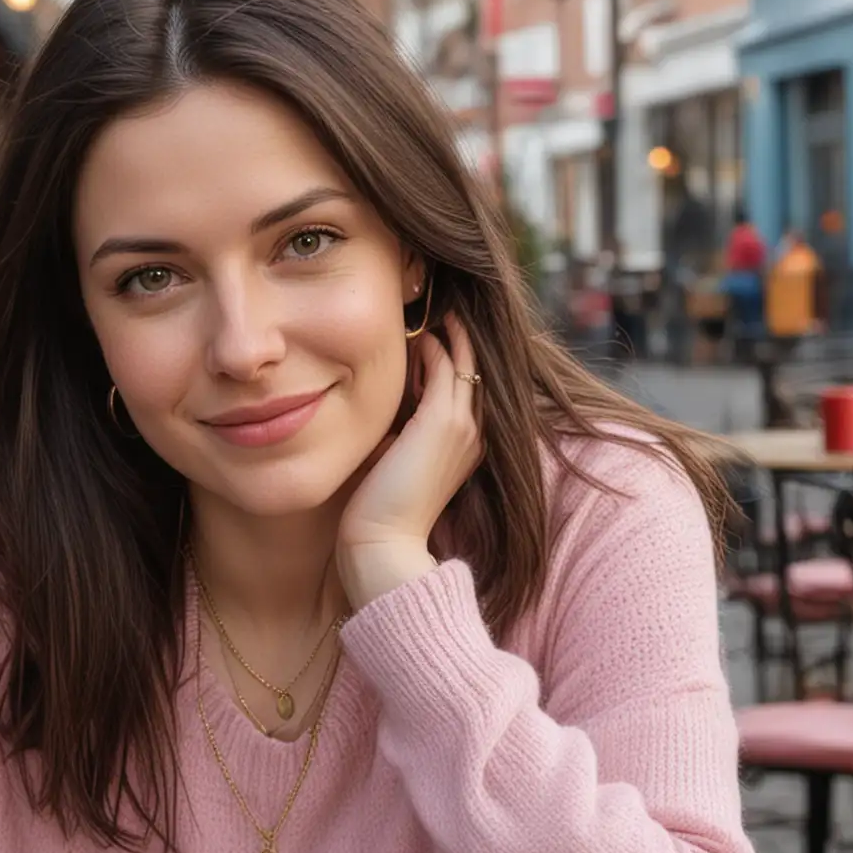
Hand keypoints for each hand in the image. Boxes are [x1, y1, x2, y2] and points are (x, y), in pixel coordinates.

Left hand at [338, 314, 484, 609]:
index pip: (465, 388)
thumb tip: (384, 412)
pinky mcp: (442, 421)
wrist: (382, 545)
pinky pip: (448, 367)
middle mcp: (473, 434)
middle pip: (473, 369)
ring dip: (448, 334)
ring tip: (431, 307)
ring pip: (464, 362)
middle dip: (456, 337)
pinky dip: (438, 345)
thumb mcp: (394, 462)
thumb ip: (397, 434)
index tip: (428, 334)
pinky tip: (421, 331)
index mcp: (465, 445)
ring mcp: (462, 426)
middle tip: (437, 307)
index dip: (451, 358)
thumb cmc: (379, 512)